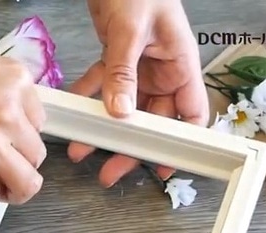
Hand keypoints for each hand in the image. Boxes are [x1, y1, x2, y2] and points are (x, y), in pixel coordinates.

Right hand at [0, 9, 45, 204]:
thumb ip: (0, 89)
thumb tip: (4, 114)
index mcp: (16, 83)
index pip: (39, 123)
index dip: (24, 135)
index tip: (14, 140)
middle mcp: (9, 113)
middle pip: (37, 156)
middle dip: (24, 164)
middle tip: (11, 167)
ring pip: (24, 183)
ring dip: (16, 189)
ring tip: (3, 189)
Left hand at [68, 0, 209, 186]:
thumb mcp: (133, 29)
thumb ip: (124, 71)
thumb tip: (120, 111)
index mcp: (181, 65)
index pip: (191, 113)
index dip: (180, 144)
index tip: (161, 166)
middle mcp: (163, 70)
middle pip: (153, 119)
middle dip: (131, 145)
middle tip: (111, 170)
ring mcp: (140, 65)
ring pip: (124, 107)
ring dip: (104, 127)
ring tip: (83, 148)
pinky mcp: (117, 57)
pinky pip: (103, 83)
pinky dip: (88, 96)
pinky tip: (73, 109)